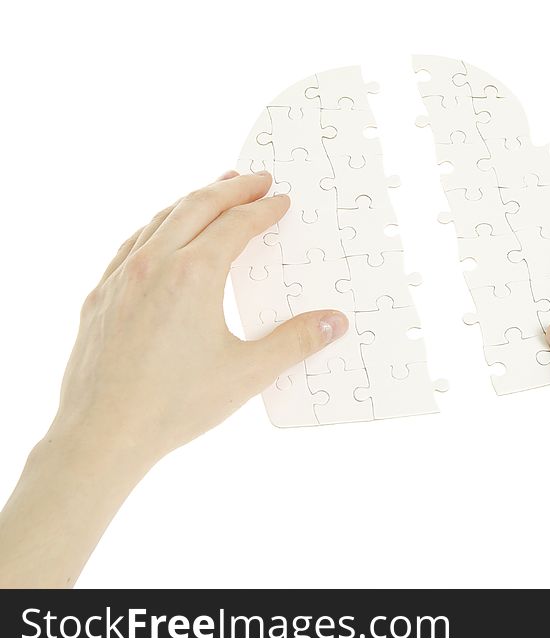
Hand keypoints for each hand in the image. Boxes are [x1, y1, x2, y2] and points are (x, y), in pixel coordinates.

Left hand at [0, 171, 347, 586]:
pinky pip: (132, 243)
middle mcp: (154, 263)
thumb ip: (295, 342)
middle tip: (255, 177)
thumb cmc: (174, 405)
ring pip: (160, 219)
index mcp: (193, 274)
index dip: (263, 209)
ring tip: (213, 192)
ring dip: (192, 200)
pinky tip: (161, 235)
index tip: (281, 200)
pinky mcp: (100, 295)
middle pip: (197, 206)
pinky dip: (156, 227)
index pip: (236, 225)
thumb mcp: (247, 373)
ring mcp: (121, 276)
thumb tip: (335, 322)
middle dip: (230, 187)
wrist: (102, 433)